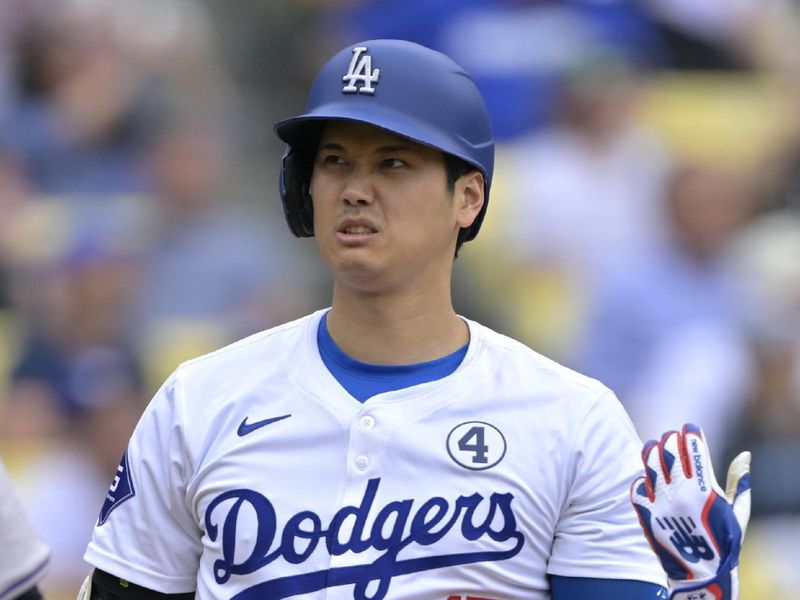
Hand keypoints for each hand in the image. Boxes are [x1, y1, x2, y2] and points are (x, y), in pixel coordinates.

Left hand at [630, 423, 750, 599]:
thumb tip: (745, 455)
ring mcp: (661, 501)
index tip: (690, 428)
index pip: (693, 447)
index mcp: (704, 488)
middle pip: (669, 449)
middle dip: (671, 438)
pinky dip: (642, 478)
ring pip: (650, 462)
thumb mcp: (738, 511)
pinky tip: (647, 477)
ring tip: (656, 447)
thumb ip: (738, 480)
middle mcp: (680, 490)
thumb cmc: (724, 542)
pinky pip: (638, 486)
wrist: (701, 573)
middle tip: (673, 437)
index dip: (691, 432)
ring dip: (653, 450)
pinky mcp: (646, 513)